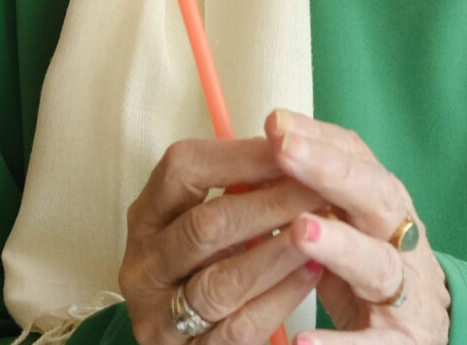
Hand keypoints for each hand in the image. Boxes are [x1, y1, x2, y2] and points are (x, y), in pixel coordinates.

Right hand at [120, 135, 329, 344]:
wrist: (189, 342)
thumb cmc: (210, 264)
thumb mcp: (209, 222)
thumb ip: (239, 188)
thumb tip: (294, 143)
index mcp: (147, 216)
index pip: (181, 169)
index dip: (240, 155)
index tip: (292, 146)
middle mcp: (143, 265)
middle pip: (205, 226)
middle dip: (270, 204)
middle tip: (320, 189)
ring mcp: (159, 316)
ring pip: (221, 282)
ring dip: (278, 253)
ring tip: (323, 232)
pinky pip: (238, 327)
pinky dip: (279, 298)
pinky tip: (312, 274)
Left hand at [266, 111, 449, 343]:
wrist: (425, 335)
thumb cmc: (375, 272)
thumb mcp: (352, 226)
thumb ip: (317, 194)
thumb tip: (264, 149)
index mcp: (386, 208)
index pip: (360, 161)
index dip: (320, 140)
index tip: (276, 123)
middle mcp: (403, 241)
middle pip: (376, 198)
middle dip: (332, 172)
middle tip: (285, 150)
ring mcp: (406, 294)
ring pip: (378, 265)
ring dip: (341, 246)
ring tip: (301, 231)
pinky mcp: (401, 344)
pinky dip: (340, 343)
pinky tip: (303, 341)